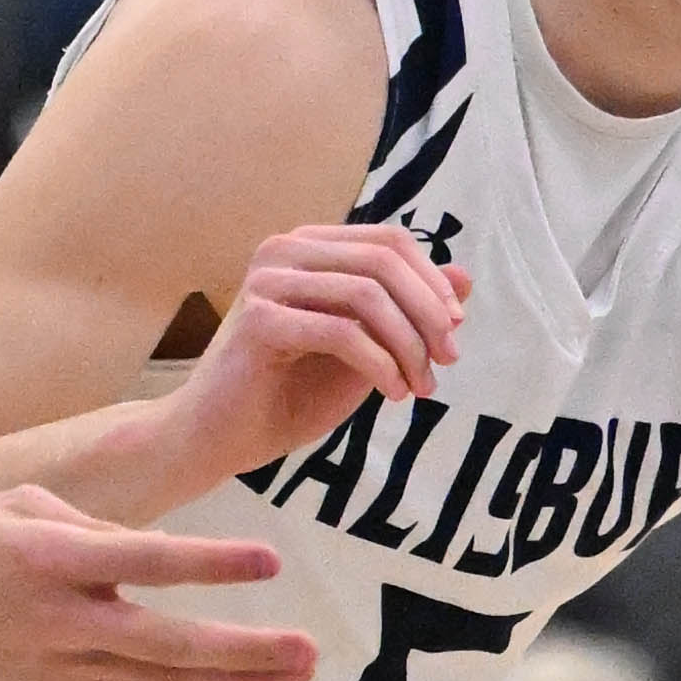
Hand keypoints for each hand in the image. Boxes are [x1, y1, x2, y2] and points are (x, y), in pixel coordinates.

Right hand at [0, 484, 312, 680]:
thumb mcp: (22, 504)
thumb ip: (96, 525)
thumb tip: (162, 555)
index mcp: (52, 558)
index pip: (145, 562)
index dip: (210, 563)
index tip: (270, 559)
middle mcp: (62, 619)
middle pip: (167, 641)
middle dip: (243, 649)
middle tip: (309, 650)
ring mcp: (63, 666)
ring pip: (161, 680)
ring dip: (234, 678)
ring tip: (297, 671)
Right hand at [153, 220, 465, 496]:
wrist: (214, 440)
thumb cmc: (284, 396)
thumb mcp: (364, 350)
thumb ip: (406, 312)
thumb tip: (465, 277)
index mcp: (307, 247)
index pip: (389, 241)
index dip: (432, 282)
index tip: (455, 329)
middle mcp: (284, 250)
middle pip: (384, 261)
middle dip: (428, 313)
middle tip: (447, 360)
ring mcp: (267, 281)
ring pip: (368, 294)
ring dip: (408, 345)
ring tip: (420, 387)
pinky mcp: (258, 320)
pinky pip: (341, 332)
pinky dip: (379, 364)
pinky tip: (392, 393)